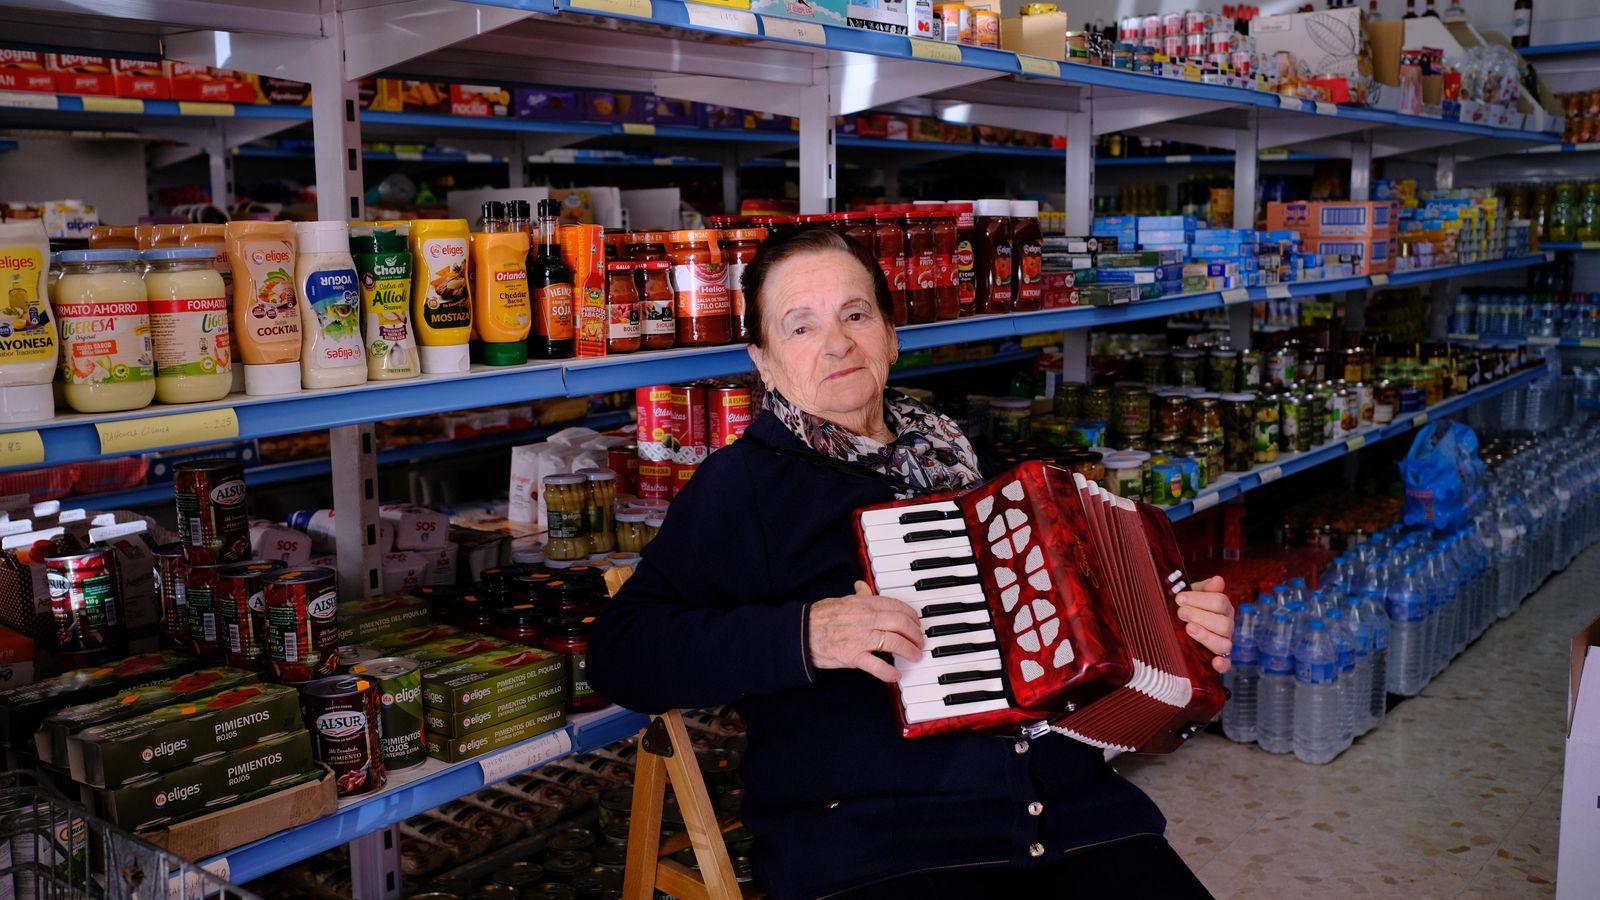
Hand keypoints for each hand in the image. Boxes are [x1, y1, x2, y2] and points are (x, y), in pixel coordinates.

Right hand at [808, 581, 925, 682]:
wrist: (800, 633)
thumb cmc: (819, 617)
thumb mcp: (840, 600)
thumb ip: (858, 596)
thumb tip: (863, 586)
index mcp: (864, 604)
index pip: (897, 606)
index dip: (912, 616)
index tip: (917, 622)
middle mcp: (866, 619)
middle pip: (901, 624)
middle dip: (916, 634)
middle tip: (920, 642)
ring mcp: (860, 638)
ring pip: (895, 643)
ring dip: (910, 651)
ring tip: (915, 656)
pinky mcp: (853, 656)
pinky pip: (877, 665)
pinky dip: (890, 673)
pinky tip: (896, 676)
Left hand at [1176, 576, 1234, 673]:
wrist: (1180, 622)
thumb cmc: (1188, 606)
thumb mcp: (1193, 594)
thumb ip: (1204, 588)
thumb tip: (1218, 580)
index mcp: (1222, 608)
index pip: (1220, 602)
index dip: (1200, 599)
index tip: (1179, 598)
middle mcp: (1226, 625)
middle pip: (1223, 623)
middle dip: (1201, 616)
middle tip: (1181, 613)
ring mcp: (1224, 642)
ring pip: (1224, 643)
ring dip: (1206, 636)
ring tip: (1189, 628)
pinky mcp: (1219, 659)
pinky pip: (1227, 664)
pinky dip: (1222, 664)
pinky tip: (1214, 662)